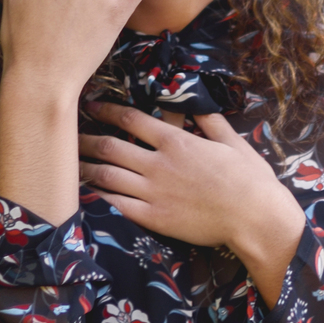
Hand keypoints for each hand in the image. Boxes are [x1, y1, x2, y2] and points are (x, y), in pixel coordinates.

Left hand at [78, 103, 303, 298]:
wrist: (255, 218)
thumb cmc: (250, 180)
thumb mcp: (233, 142)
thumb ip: (211, 121)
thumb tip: (197, 104)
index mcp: (177, 141)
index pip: (131, 120)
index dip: (107, 111)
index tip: (92, 106)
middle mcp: (158, 164)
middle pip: (110, 147)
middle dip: (85, 139)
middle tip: (68, 135)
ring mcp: (153, 192)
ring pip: (107, 175)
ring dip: (85, 168)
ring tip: (68, 165)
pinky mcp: (153, 218)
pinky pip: (116, 205)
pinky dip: (97, 197)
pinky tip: (84, 193)